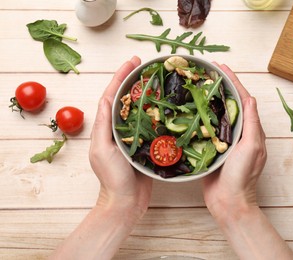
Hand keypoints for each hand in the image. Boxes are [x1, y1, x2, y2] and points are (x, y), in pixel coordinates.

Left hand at [89, 56, 152, 218]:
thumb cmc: (112, 179)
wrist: (126, 202)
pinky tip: (167, 105)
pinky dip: (158, 112)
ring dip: (147, 92)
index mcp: (107, 127)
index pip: (113, 96)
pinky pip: (152, 124)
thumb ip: (104, 126)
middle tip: (146, 65)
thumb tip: (107, 99)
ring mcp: (134, 136)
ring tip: (158, 78)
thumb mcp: (103, 150)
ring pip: (140, 109)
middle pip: (127, 98)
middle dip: (134, 79)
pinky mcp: (147, 145)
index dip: (121, 77)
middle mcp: (119, 128)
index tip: (132, 62)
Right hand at [203, 63, 266, 217]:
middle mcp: (238, 133)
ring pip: (216, 114)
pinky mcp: (211, 149)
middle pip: (229, 103)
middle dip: (219, 86)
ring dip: (208, 99)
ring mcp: (224, 141)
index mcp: (250, 130)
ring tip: (196, 85)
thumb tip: (250, 98)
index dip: (233, 81)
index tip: (221, 67)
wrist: (228, 202)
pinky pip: (206, 129)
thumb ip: (251, 123)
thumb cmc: (242, 176)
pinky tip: (189, 110)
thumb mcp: (252, 147)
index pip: (242, 99)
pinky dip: (199, 117)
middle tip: (206, 72)